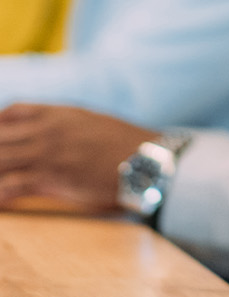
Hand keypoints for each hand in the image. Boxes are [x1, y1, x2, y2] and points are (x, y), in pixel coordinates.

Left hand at [0, 104, 152, 210]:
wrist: (148, 160)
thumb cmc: (126, 145)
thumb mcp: (94, 123)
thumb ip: (67, 125)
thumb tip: (52, 134)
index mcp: (60, 113)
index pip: (13, 110)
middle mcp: (48, 129)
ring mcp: (48, 152)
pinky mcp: (51, 177)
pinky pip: (10, 186)